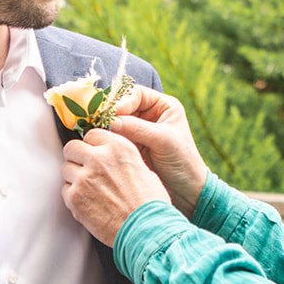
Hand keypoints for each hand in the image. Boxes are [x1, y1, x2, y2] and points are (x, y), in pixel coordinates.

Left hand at [60, 129, 170, 245]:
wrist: (146, 230)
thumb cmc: (150, 204)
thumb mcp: (144, 170)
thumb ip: (122, 160)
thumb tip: (112, 161)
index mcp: (119, 148)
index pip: (91, 135)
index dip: (91, 146)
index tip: (93, 154)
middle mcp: (99, 158)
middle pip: (72, 148)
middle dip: (76, 158)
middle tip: (84, 170)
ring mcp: (84, 178)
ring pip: (66, 169)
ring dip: (74, 178)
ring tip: (89, 191)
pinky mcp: (75, 198)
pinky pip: (65, 191)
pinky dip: (73, 197)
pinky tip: (88, 204)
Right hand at [106, 86, 209, 217]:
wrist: (186, 190)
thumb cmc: (183, 161)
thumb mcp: (164, 140)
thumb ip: (138, 128)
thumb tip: (111, 120)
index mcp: (163, 106)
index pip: (136, 94)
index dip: (122, 100)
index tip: (112, 112)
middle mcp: (149, 115)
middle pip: (122, 106)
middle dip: (110, 113)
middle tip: (98, 121)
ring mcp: (138, 131)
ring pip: (115, 122)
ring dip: (106, 127)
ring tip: (96, 133)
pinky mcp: (130, 146)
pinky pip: (114, 138)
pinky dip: (106, 139)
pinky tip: (100, 144)